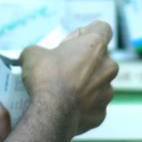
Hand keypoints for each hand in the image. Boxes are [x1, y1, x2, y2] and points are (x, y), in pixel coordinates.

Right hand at [20, 20, 116, 139]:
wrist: (50, 112)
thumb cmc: (45, 76)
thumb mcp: (33, 53)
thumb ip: (41, 50)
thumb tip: (36, 56)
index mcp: (96, 46)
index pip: (102, 28)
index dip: (85, 33)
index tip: (70, 44)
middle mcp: (108, 66)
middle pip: (100, 58)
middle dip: (84, 62)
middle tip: (63, 69)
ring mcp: (107, 91)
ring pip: (98, 84)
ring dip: (84, 85)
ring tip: (63, 91)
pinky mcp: (101, 113)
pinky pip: (92, 106)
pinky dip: (82, 106)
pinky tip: (66, 106)